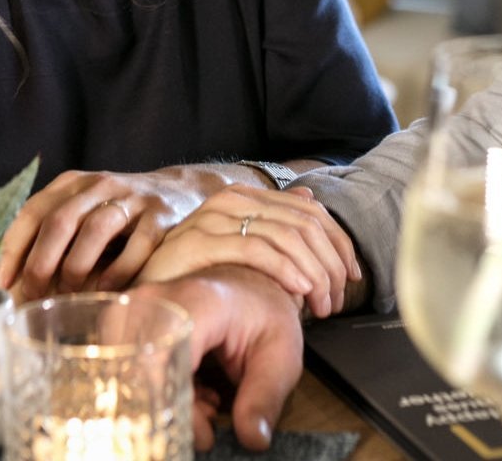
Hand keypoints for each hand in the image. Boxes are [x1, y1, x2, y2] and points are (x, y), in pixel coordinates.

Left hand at [0, 167, 220, 298]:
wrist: (180, 190)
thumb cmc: (117, 215)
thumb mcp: (82, 212)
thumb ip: (50, 237)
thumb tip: (9, 285)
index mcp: (72, 184)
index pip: (33, 211)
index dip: (12, 249)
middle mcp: (99, 185)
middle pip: (60, 220)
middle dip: (41, 262)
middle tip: (32, 294)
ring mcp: (132, 198)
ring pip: (96, 228)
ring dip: (77, 266)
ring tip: (69, 293)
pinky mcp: (161, 215)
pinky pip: (139, 244)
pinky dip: (120, 271)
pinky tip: (107, 291)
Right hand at [135, 266, 305, 451]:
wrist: (249, 283)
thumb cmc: (265, 314)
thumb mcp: (280, 356)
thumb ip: (265, 397)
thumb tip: (254, 439)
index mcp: (197, 302)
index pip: (165, 361)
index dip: (180, 407)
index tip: (207, 435)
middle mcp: (158, 300)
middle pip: (141, 371)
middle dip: (172, 409)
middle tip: (209, 421)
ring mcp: (138, 309)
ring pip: (132, 374)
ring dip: (166, 399)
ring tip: (205, 402)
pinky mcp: (129, 320)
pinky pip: (129, 368)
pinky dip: (161, 389)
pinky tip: (194, 392)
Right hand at [137, 186, 360, 317]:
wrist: (148, 290)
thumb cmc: (197, 272)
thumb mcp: (242, 245)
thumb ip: (275, 221)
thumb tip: (310, 198)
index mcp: (246, 196)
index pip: (311, 212)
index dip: (339, 244)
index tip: (353, 276)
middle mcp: (232, 199)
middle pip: (304, 224)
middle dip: (330, 264)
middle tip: (336, 300)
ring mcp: (214, 217)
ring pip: (287, 237)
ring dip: (314, 274)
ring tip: (320, 305)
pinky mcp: (201, 240)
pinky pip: (258, 250)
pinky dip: (286, 270)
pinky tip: (298, 292)